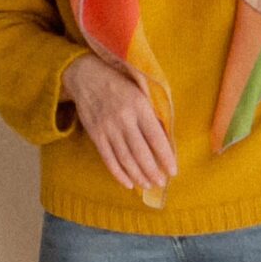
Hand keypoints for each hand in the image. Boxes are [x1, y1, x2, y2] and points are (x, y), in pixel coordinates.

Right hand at [62, 53, 177, 192]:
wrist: (87, 76)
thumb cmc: (120, 84)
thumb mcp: (141, 92)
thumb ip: (151, 114)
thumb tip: (165, 140)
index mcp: (139, 107)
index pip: (156, 138)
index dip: (166, 157)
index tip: (173, 171)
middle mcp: (123, 119)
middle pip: (141, 152)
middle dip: (152, 171)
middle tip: (161, 183)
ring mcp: (108, 128)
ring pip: (125, 159)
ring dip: (138, 176)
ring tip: (148, 185)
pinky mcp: (96, 135)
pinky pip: (108, 159)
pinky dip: (118, 174)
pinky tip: (128, 183)